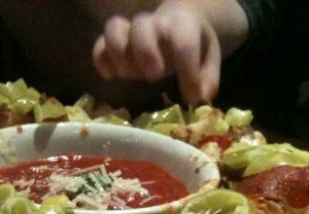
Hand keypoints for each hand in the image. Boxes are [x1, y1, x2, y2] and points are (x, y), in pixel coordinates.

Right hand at [92, 0, 222, 104]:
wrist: (177, 21)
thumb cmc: (193, 43)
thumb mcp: (209, 57)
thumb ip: (208, 77)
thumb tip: (200, 97)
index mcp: (182, 24)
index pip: (183, 41)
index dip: (187, 69)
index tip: (191, 95)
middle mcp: (154, 23)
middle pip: (142, 27)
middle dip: (145, 52)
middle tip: (154, 76)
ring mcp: (131, 31)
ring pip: (115, 29)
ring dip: (118, 53)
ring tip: (128, 75)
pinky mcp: (114, 42)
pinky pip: (100, 44)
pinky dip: (100, 59)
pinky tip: (109, 77)